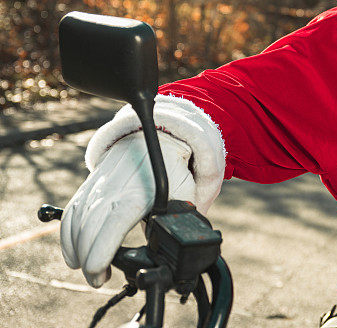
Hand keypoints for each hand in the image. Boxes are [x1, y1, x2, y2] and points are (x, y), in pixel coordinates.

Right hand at [60, 131, 195, 286]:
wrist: (157, 140)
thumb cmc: (174, 171)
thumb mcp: (185, 194)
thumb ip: (178, 219)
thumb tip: (176, 246)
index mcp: (139, 194)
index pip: (114, 224)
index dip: (102, 250)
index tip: (99, 271)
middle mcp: (113, 190)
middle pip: (91, 229)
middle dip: (89, 261)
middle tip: (99, 280)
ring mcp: (98, 188)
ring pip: (77, 223)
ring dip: (77, 252)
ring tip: (91, 271)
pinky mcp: (88, 188)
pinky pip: (71, 214)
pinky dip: (67, 238)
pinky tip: (74, 256)